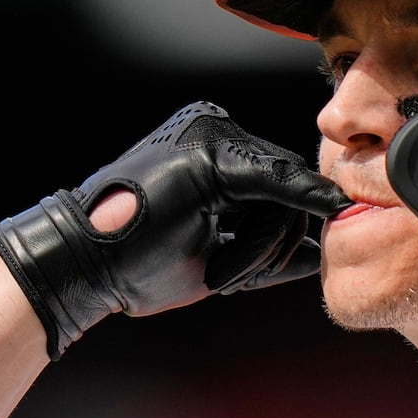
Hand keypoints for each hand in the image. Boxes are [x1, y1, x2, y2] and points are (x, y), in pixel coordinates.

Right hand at [0, 102, 346, 356]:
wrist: (85, 265)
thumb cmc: (140, 266)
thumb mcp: (216, 260)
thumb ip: (265, 252)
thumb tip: (315, 253)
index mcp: (213, 155)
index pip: (276, 190)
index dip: (279, 238)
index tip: (271, 271)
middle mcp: (213, 133)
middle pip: (286, 189)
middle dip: (273, 246)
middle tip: (231, 283)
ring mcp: (210, 136)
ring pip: (283, 194)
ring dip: (260, 250)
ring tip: (216, 276)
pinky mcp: (209, 152)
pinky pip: (273, 179)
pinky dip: (303, 196)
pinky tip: (332, 206)